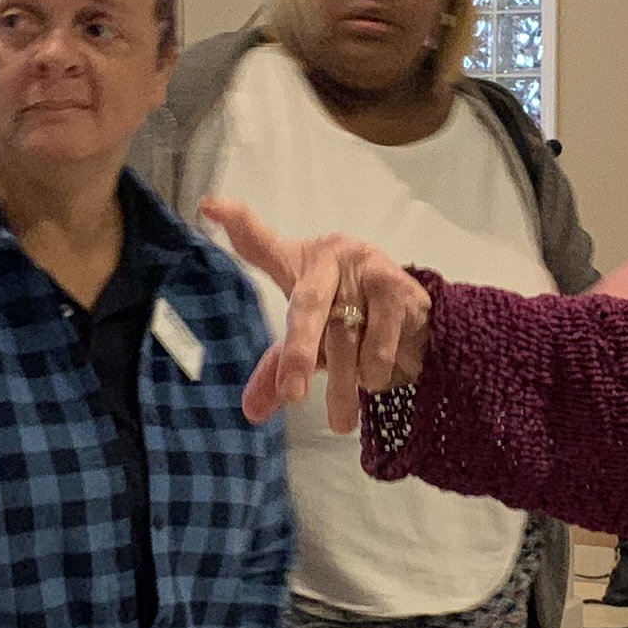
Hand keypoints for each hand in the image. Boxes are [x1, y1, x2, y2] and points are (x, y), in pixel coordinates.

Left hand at [200, 197, 431, 431]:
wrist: (417, 324)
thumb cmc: (350, 322)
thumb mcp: (309, 346)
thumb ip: (278, 372)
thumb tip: (250, 412)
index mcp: (298, 266)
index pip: (262, 244)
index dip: (239, 224)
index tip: (209, 205)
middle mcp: (329, 259)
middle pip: (307, 307)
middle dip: (299, 353)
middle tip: (292, 394)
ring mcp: (365, 269)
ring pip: (346, 339)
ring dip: (343, 386)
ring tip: (340, 422)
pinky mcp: (398, 286)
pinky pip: (379, 345)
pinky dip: (374, 372)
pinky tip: (377, 377)